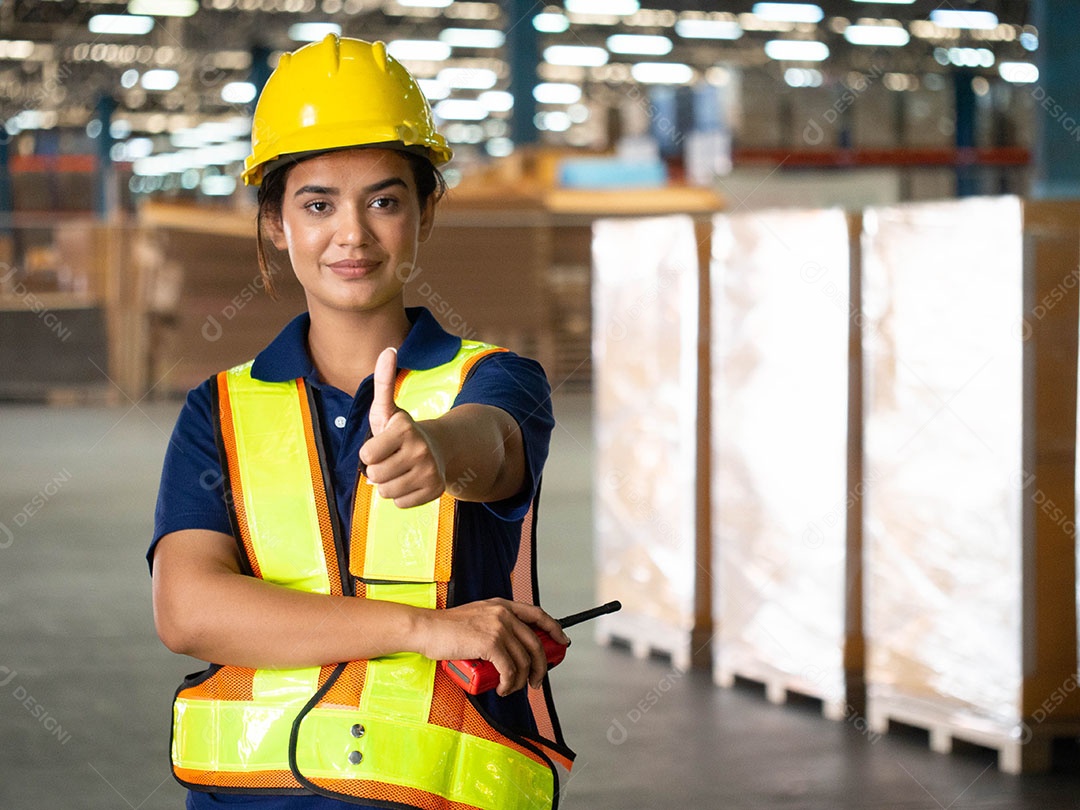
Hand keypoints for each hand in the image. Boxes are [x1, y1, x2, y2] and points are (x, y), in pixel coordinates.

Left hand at [359, 347, 446, 507]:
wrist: (437, 450)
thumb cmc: (401, 431)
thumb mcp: (387, 409)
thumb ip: (382, 381)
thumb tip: (388, 349)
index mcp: (405, 428)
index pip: (366, 455)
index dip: (369, 452)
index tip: (382, 444)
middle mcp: (421, 449)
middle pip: (375, 477)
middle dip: (377, 470)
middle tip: (391, 459)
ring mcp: (430, 471)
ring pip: (387, 492)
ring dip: (388, 484)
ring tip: (399, 470)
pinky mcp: (435, 490)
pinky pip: (400, 503)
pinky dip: (401, 496)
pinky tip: (410, 481)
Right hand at [416, 599, 570, 695]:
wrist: (426, 629)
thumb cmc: (446, 629)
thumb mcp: (476, 617)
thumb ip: (493, 624)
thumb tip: (508, 648)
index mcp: (502, 605)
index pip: (538, 614)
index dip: (554, 628)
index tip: (563, 642)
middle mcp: (504, 613)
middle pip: (535, 643)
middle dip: (541, 666)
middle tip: (536, 681)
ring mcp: (498, 627)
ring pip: (523, 660)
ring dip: (521, 681)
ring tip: (510, 689)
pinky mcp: (490, 643)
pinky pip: (509, 670)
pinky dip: (509, 684)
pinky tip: (502, 689)